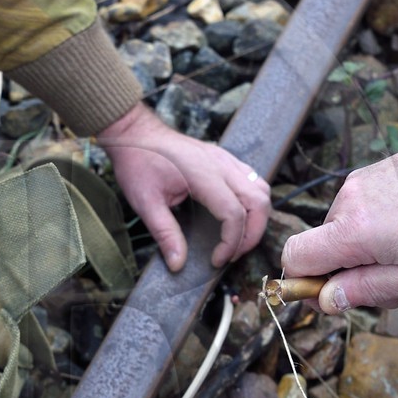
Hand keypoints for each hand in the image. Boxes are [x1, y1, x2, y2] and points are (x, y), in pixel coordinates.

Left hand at [98, 103, 269, 271]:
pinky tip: (237, 218)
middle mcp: (221, 164)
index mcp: (203, 174)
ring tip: (237, 240)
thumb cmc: (138, 163)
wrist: (136, 133)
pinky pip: (253, 181)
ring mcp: (226, 159)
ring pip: (261, 191)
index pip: (234, 213)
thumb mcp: (145, 202)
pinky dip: (253, 204)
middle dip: (252, 235)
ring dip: (257, 219)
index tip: (216, 260)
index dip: (231, 242)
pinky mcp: (225, 159)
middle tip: (232, 255)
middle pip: (259, 202)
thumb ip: (164, 233)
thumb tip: (177, 264)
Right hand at [279, 132, 397, 312]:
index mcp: (354, 230)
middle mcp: (349, 201)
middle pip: (323, 248)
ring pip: (345, 230)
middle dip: (350, 272)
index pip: (295, 257)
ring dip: (368, 250)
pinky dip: (379, 227)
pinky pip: (362, 209)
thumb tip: (327, 300)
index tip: (336, 295)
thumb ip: (370, 289)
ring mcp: (362, 182)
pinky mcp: (378, 172)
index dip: (306, 283)